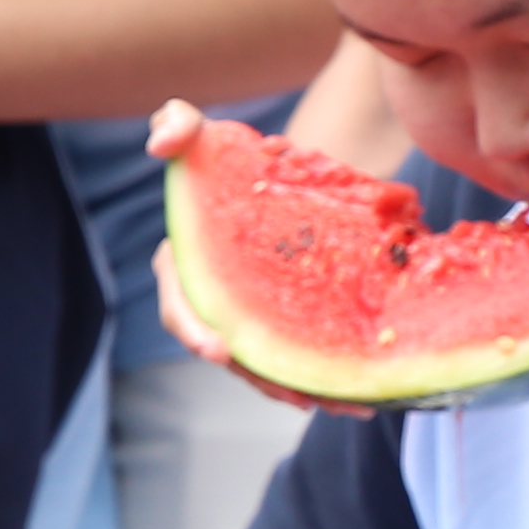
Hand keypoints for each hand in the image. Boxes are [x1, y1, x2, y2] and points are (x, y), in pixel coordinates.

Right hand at [139, 102, 384, 418]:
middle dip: (262, 378)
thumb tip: (163, 140)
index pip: (180, 309)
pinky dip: (331, 378)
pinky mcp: (291, 323)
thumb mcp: (201, 131)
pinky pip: (305, 360)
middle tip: (298, 396)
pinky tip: (365, 391)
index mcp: (186, 269)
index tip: (219, 349)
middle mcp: (217, 302)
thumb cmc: (229, 154)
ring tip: (346, 402)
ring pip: (274, 366)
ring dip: (306, 389)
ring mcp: (255, 317)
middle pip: (234, 354)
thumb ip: (177, 126)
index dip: (195, 332)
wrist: (284, 172)